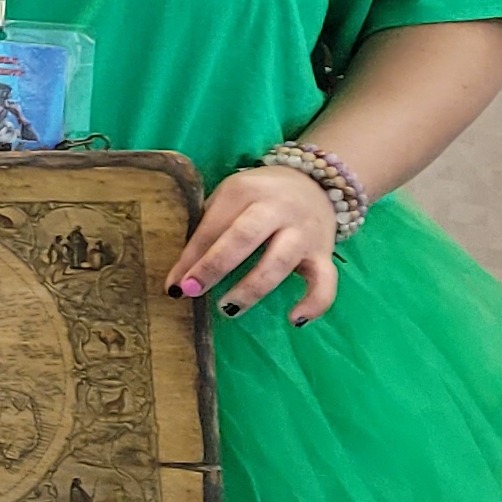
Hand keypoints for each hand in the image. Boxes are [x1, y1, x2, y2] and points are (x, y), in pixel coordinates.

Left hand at [170, 165, 341, 325]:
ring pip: (279, 262)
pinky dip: (315, 303)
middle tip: (193, 291)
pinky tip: (295, 320)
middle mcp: (276, 209)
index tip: (175, 286)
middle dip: (215, 266)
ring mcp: (304, 231)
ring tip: (228, 309)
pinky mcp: (325, 252)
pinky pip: (326, 281)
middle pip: (244, 237)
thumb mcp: (228, 200)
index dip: (191, 258)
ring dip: (252, 289)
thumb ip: (207, 230)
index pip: (213, 226)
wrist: (314, 181)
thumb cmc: (257, 197)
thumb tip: (180, 276)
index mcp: (243, 191)